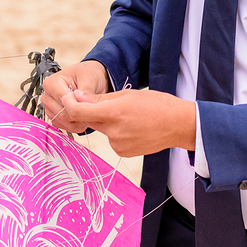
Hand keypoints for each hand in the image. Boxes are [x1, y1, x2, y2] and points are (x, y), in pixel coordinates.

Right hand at [41, 60, 109, 133]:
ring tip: (88, 112)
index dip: (80, 106)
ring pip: (63, 122)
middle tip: (92, 109)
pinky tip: (83, 116)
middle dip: (79, 114)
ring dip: (77, 121)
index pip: (64, 102)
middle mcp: (47, 96)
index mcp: (51, 83)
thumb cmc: (87, 74)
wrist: (89, 78)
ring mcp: (49, 108)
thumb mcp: (90, 79)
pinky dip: (75, 125)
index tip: (90, 104)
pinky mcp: (54, 116)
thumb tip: (84, 106)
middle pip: (62, 114)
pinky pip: (64, 126)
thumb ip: (86, 94)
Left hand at [60, 89, 195, 157]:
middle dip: (92, 111)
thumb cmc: (157, 105)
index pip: (78, 112)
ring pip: (102, 130)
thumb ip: (99, 98)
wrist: (179, 125)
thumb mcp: (127, 94)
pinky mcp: (123, 152)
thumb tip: (77, 97)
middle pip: (89, 120)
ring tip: (129, 117)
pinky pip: (112, 139)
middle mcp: (113, 131)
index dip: (69, 104)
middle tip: (109, 103)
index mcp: (113, 113)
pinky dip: (116, 133)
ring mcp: (118, 145)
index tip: (68, 98)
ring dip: (107, 122)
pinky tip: (133, 128)